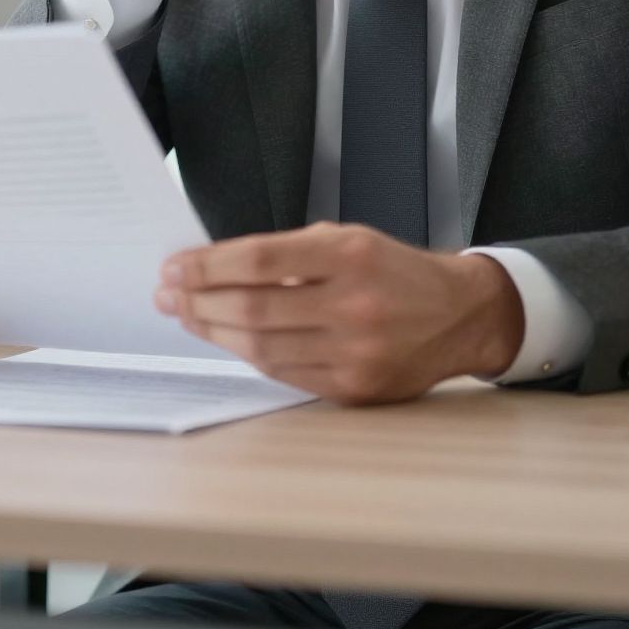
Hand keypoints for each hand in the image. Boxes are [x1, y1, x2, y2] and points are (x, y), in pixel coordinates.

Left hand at [153, 223, 523, 404]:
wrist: (461, 315)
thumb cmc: (396, 272)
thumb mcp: (350, 240)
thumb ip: (290, 254)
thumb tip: (214, 269)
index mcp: (351, 254)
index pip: (260, 258)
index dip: (208, 265)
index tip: (175, 267)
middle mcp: (355, 303)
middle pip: (252, 307)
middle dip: (198, 301)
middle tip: (168, 294)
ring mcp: (356, 351)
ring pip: (261, 347)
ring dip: (214, 332)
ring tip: (188, 316)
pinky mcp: (355, 388)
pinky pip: (284, 374)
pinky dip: (250, 356)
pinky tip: (230, 340)